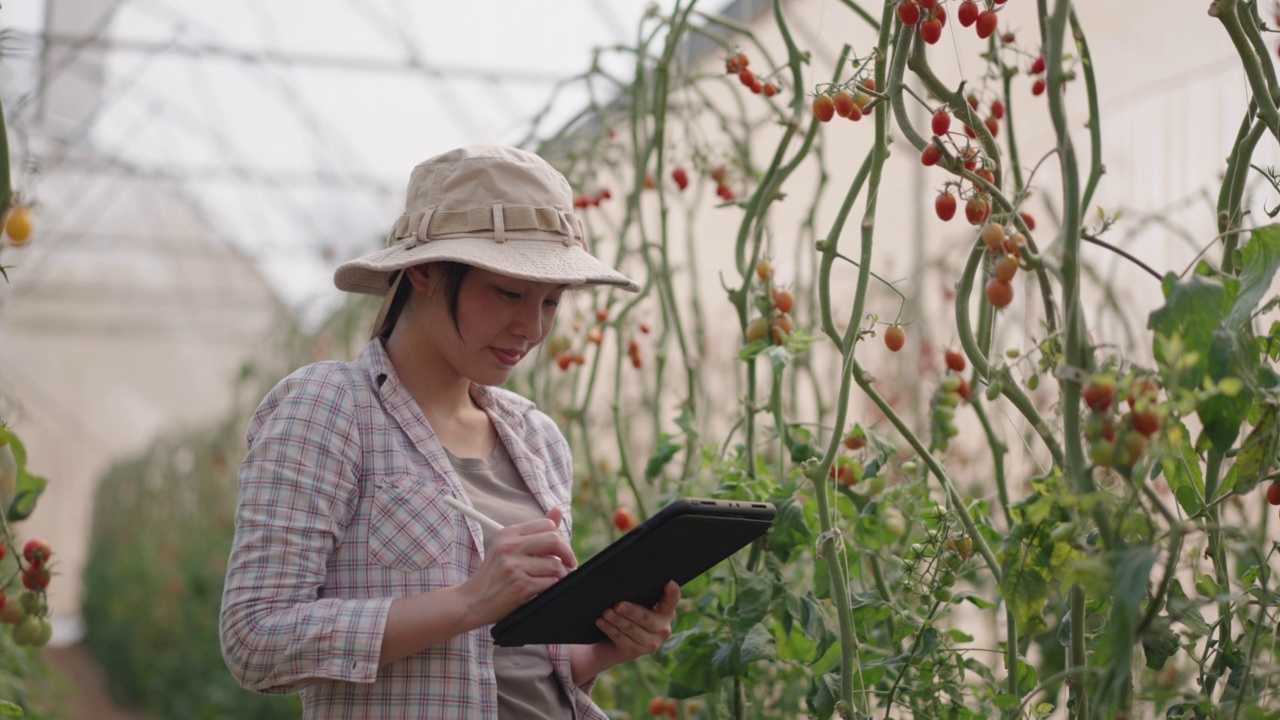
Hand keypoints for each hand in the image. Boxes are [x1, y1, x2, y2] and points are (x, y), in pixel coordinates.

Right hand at [459, 507, 577, 625]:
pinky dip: (553, 587)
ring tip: (555, 579)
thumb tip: (558, 510)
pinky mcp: (520, 586)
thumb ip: (534, 532)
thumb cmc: (493, 575)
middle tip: (569, 564)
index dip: (559, 538)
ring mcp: (514, 567)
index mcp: (508, 533)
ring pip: (555, 565)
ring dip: (561, 574)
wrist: (471, 601)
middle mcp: (510, 546)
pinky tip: (544, 589)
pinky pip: (550, 583)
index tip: (560, 551)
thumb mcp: (508, 547)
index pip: (547, 525)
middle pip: (554, 540)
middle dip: (567, 554)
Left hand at [590, 580, 679, 668]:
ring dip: (616, 620)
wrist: (609, 643)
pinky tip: (600, 621)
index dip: (672, 592)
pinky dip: (609, 629)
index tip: (669, 582)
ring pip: (632, 629)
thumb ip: (633, 590)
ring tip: (605, 612)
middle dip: (631, 610)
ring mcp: (651, 643)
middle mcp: (663, 629)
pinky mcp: (636, 652)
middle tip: (617, 604)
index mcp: (666, 611)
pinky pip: (621, 639)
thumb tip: (618, 571)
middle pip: (646, 618)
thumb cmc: (622, 613)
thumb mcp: (631, 600)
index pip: (673, 600)